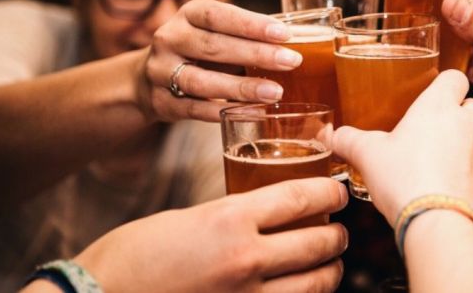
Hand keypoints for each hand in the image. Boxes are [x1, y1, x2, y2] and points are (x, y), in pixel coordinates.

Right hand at [72, 178, 347, 292]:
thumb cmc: (133, 255)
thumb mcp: (188, 218)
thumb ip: (233, 216)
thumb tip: (269, 215)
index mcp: (230, 219)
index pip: (300, 197)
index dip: (329, 191)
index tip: (338, 190)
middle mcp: (245, 259)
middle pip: (318, 242)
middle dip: (337, 235)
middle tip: (339, 230)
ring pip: (316, 284)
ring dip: (330, 271)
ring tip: (328, 264)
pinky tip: (303, 291)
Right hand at [136, 0, 303, 121]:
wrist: (147, 80)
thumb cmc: (199, 52)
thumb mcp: (215, 33)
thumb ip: (248, 35)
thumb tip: (303, 37)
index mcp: (189, 15)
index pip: (219, 15)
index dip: (251, 24)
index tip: (284, 34)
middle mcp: (170, 39)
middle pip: (214, 47)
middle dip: (256, 54)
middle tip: (292, 62)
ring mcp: (161, 72)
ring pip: (203, 81)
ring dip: (242, 88)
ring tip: (275, 92)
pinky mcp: (162, 102)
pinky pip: (196, 110)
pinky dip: (226, 112)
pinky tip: (254, 113)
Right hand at [332, 70, 472, 223]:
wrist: (438, 223)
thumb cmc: (404, 179)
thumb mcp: (367, 155)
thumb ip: (349, 140)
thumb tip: (333, 136)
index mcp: (438, 107)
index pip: (455, 78)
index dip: (446, 83)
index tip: (434, 92)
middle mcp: (466, 124)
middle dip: (458, 113)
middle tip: (433, 128)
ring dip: (467, 143)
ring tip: (442, 158)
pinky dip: (470, 172)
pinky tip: (449, 184)